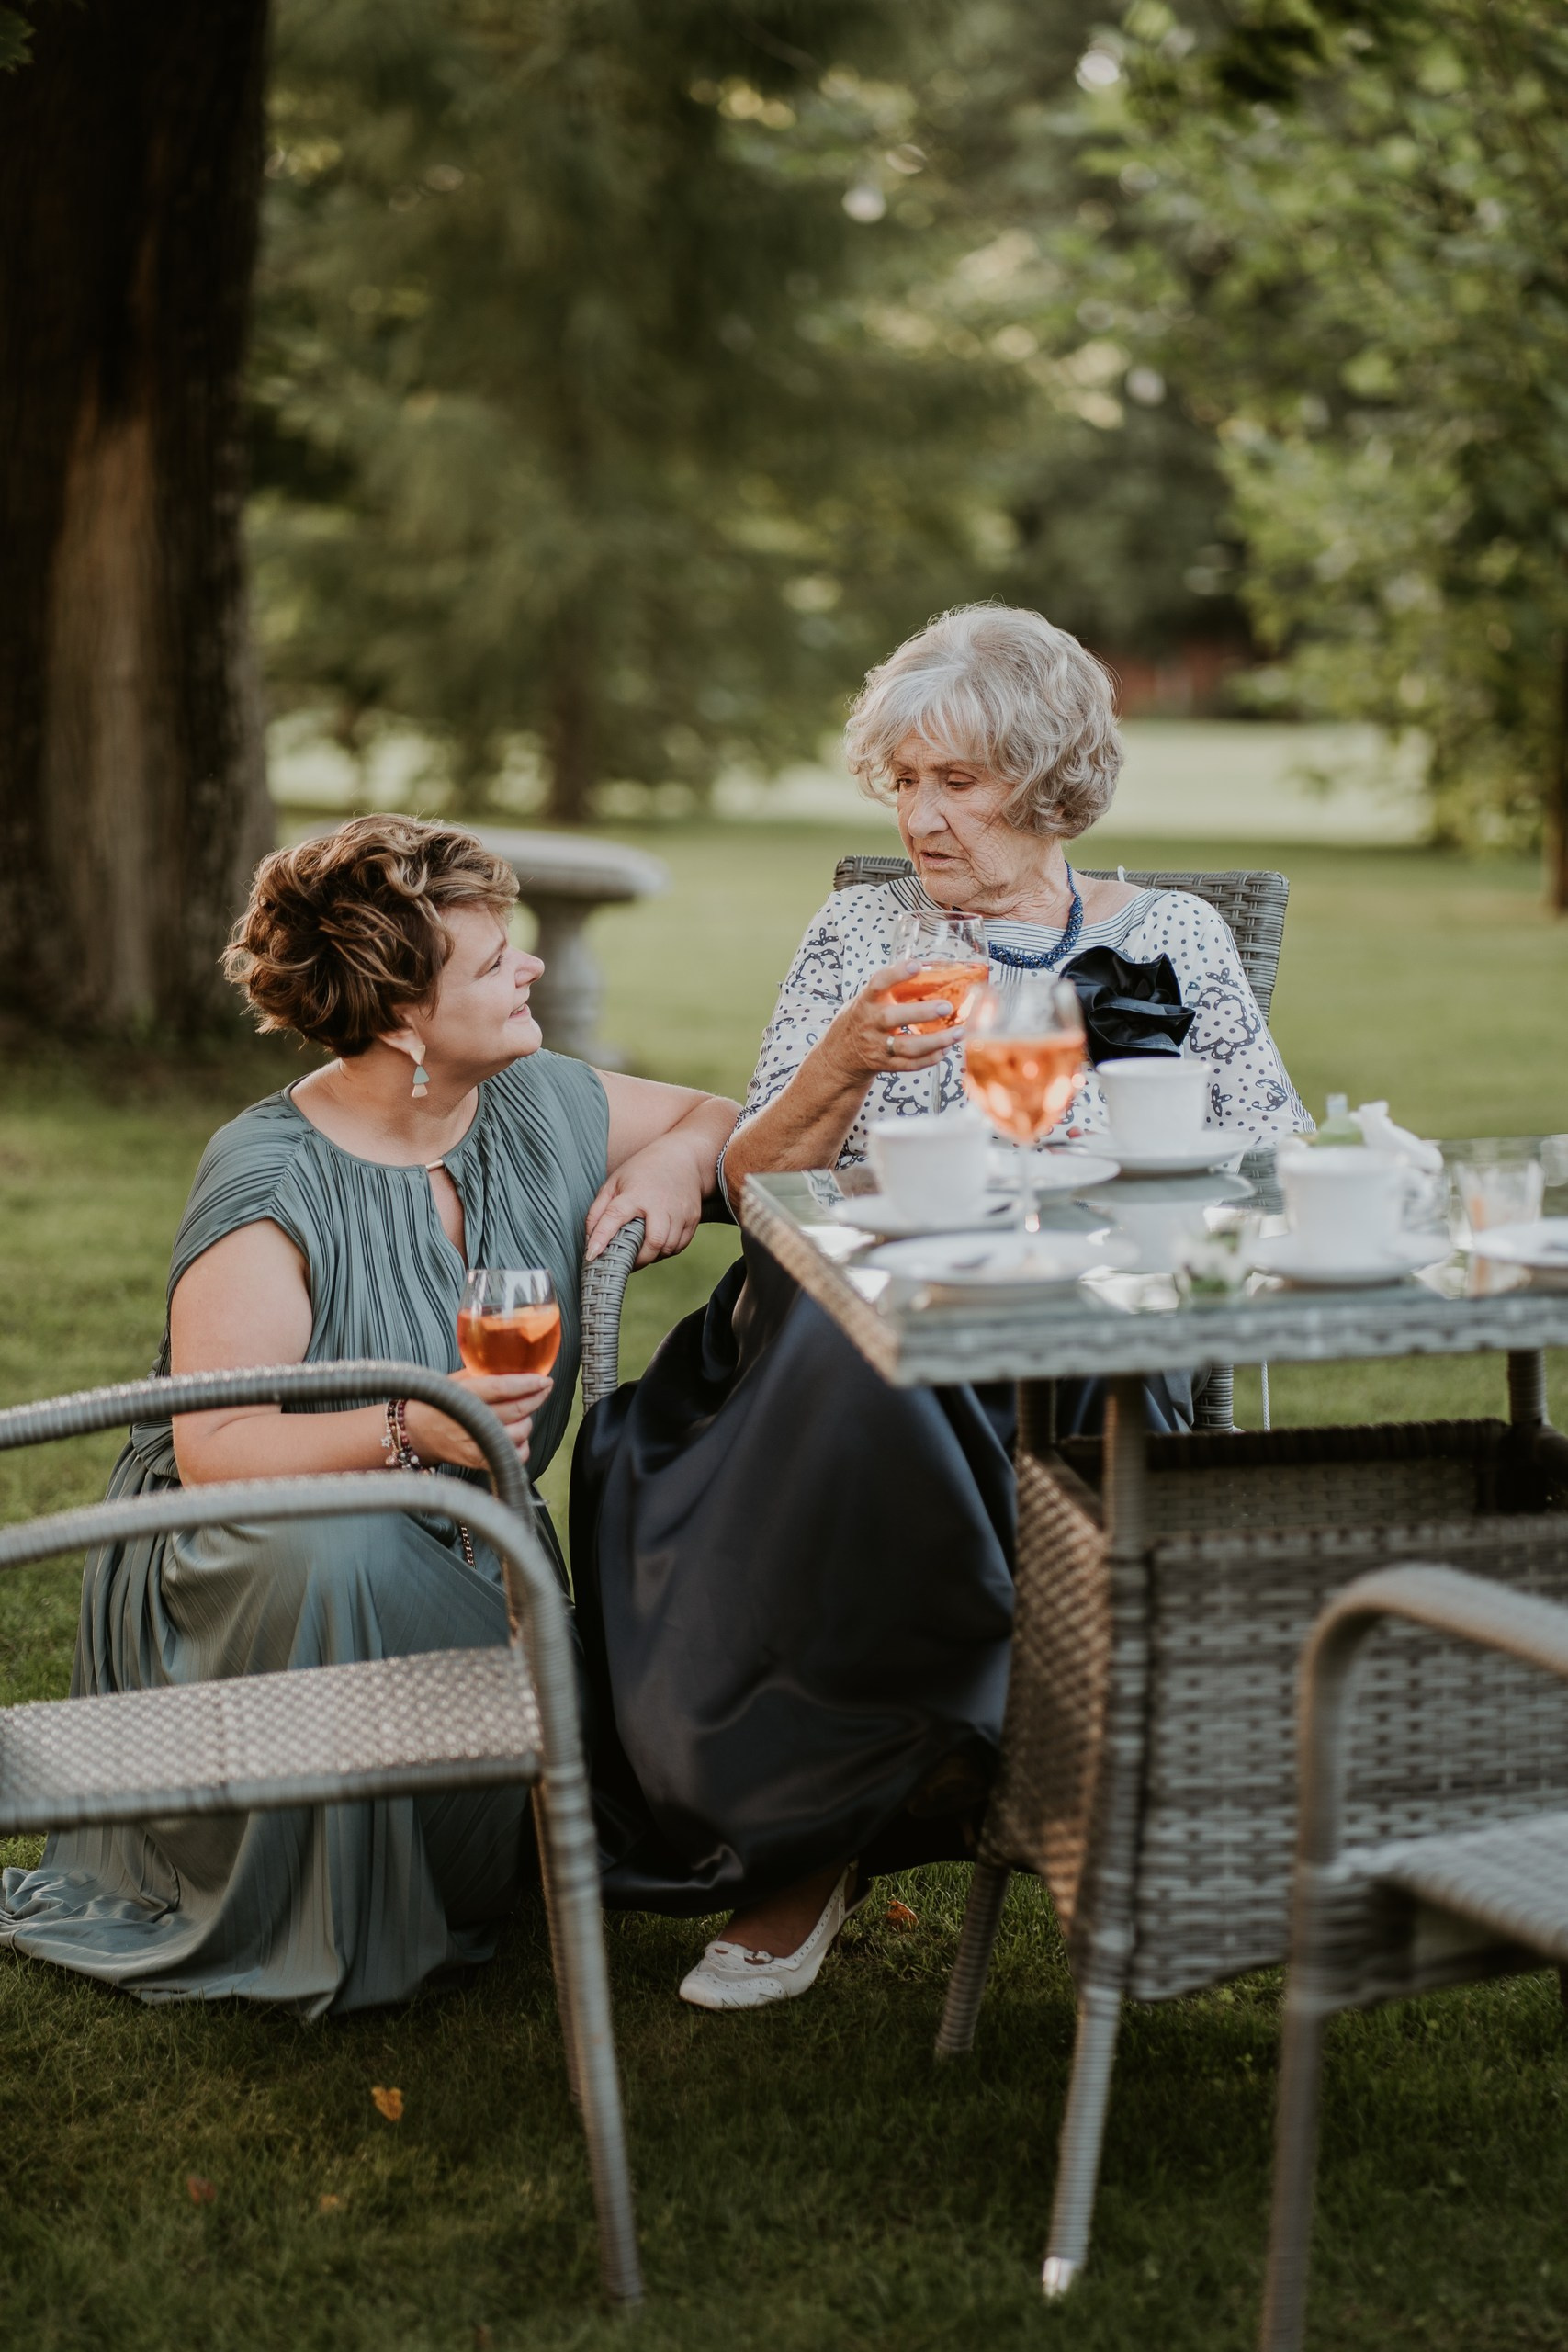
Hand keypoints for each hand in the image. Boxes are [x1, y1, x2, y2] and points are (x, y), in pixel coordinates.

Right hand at [404, 1369, 552, 1468]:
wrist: (415, 1432)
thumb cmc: (438, 1401)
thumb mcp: (455, 1380)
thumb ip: (483, 1373)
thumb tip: (517, 1367)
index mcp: (463, 1394)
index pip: (502, 1388)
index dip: (528, 1383)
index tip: (544, 1379)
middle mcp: (469, 1419)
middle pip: (516, 1409)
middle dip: (537, 1397)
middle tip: (544, 1388)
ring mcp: (474, 1443)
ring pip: (519, 1432)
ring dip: (527, 1420)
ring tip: (521, 1413)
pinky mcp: (478, 1461)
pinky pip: (514, 1455)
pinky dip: (521, 1445)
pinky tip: (515, 1435)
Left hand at [586, 1137, 704, 1266]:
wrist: (682, 1157)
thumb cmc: (643, 1171)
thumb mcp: (614, 1183)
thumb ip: (598, 1210)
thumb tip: (589, 1239)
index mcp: (635, 1193)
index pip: (615, 1217)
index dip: (601, 1238)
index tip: (591, 1255)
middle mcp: (660, 1204)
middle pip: (652, 1243)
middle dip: (637, 1260)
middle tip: (625, 1262)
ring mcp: (680, 1212)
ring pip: (667, 1249)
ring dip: (652, 1257)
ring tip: (641, 1252)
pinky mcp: (692, 1218)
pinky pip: (679, 1246)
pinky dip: (666, 1251)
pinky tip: (657, 1245)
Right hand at [821, 964, 963, 1084]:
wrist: (840, 1054)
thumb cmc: (863, 1018)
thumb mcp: (869, 1000)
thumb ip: (894, 989)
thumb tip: (932, 972)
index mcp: (866, 1002)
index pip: (878, 984)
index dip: (896, 974)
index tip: (915, 965)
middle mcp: (869, 1024)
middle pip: (893, 1018)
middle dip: (921, 1013)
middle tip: (946, 1006)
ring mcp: (876, 1046)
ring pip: (907, 1046)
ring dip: (935, 1041)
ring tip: (958, 1032)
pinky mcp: (885, 1064)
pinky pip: (910, 1065)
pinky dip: (930, 1058)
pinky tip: (946, 1049)